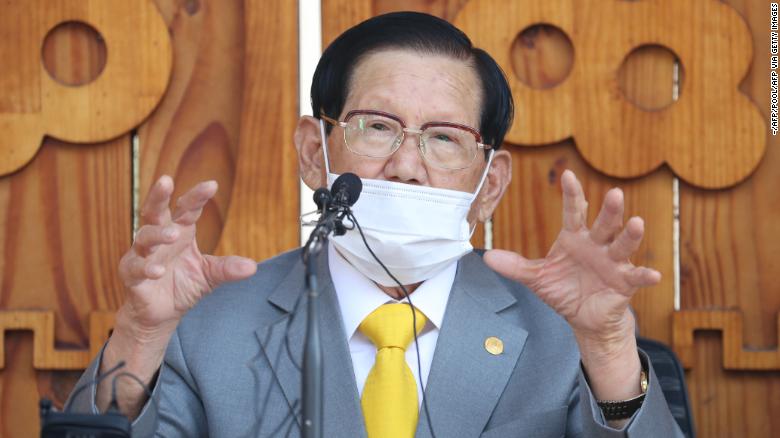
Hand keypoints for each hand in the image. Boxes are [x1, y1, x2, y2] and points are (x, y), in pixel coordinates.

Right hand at [98, 176, 256, 415]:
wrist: (162, 314)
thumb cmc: (183, 286)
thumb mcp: (209, 275)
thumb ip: (227, 268)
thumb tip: (252, 267)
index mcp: (180, 232)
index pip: (188, 209)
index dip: (197, 197)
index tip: (212, 185)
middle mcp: (159, 238)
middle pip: (155, 211)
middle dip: (159, 196)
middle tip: (165, 180)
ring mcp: (142, 254)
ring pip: (144, 236)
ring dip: (157, 234)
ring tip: (172, 234)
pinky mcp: (131, 274)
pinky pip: (136, 267)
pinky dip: (146, 267)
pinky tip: (158, 270)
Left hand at [484, 169, 659, 348]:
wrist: (583, 317)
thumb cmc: (563, 290)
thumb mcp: (537, 278)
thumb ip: (515, 266)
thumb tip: (487, 256)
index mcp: (575, 238)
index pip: (574, 212)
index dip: (572, 194)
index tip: (568, 175)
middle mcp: (597, 245)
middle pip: (604, 223)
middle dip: (609, 210)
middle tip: (614, 193)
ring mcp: (613, 262)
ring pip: (623, 244)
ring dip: (630, 234)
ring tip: (636, 222)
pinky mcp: (624, 282)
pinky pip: (636, 276)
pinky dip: (644, 275)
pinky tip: (653, 274)